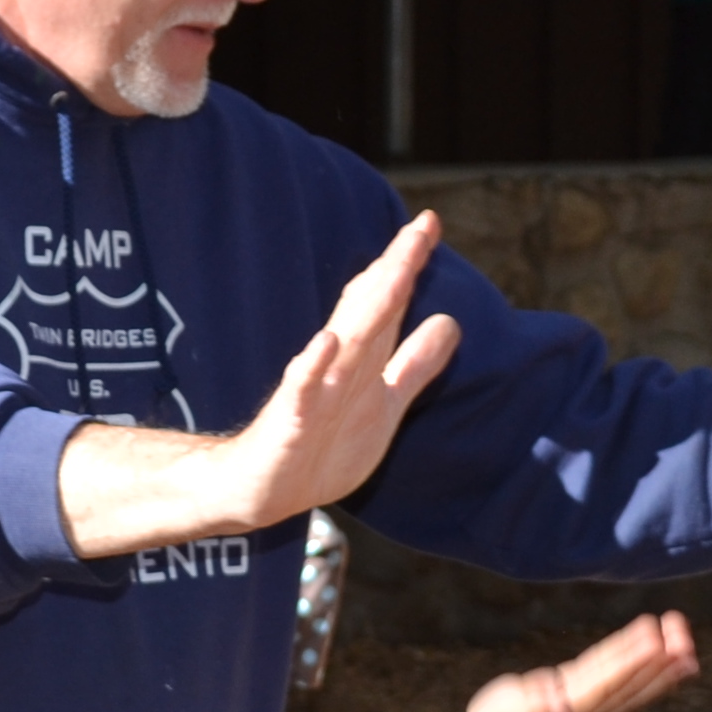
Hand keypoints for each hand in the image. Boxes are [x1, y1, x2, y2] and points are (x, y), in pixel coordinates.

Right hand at [227, 214, 461, 526]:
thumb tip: (450, 323)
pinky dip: (312, 366)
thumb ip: (415, 363)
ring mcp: (314, 390)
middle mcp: (339, 365)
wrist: (261, 488)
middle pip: (371, 310)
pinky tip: (326, 342)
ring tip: (394, 268)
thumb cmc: (321, 446)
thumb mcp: (385, 403)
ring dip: (368, 305)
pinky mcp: (291, 420)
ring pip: (346, 342)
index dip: (409, 266)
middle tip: (421, 227)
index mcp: (362, 359)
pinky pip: (301, 390)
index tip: (430, 224)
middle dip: (397, 269)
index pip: (387, 302)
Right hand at [442, 611, 697, 711]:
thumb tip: (562, 705)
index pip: (607, 680)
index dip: (633, 660)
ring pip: (632, 686)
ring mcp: (592, 710)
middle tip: (682, 632)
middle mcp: (588, 709)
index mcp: (569, 705)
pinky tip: (668, 664)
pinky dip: (649, 676)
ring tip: (688, 647)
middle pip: (628, 681)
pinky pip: (626, 690)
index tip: (657, 639)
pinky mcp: (590, 707)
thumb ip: (534, 708)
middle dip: (656, 658)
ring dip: (661, 667)